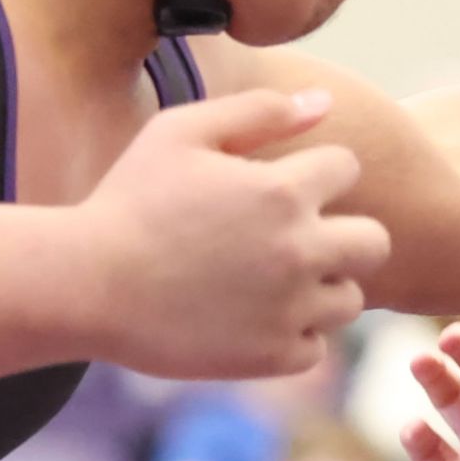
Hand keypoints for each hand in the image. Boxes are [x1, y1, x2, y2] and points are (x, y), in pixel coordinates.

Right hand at [80, 88, 390, 378]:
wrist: (86, 284)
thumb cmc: (128, 200)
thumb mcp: (181, 132)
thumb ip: (258, 111)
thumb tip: (324, 102)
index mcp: (282, 191)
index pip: (347, 169)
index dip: (316, 172)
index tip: (277, 187)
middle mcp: (299, 250)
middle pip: (374, 242)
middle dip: (343, 235)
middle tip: (294, 240)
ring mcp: (289, 309)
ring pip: (348, 299)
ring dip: (320, 288)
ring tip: (268, 282)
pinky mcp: (271, 357)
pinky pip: (314, 348)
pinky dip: (290, 337)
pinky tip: (249, 319)